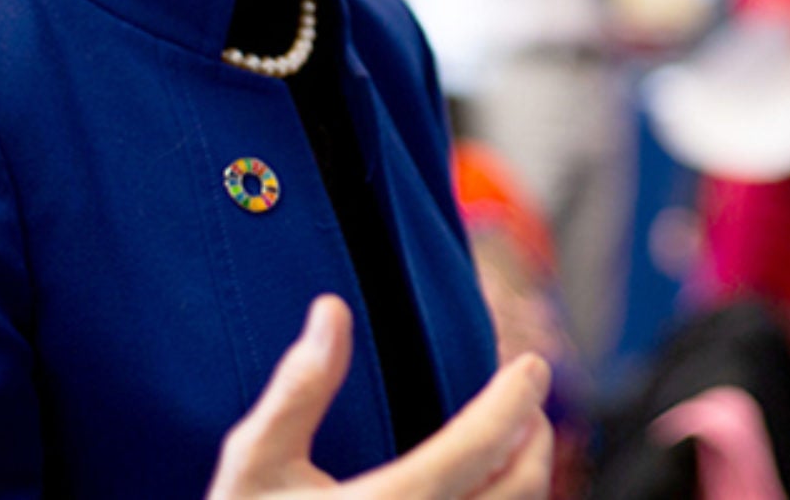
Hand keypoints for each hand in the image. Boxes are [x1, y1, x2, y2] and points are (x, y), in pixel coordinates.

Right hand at [207, 295, 553, 499]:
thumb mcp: (254, 464)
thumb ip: (298, 390)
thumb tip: (332, 309)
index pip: (483, 444)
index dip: (517, 398)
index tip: (533, 364)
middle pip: (520, 489)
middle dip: (535, 438)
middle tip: (529, 402)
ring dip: (527, 480)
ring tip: (516, 444)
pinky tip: (483, 491)